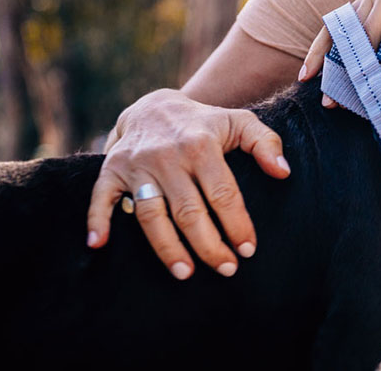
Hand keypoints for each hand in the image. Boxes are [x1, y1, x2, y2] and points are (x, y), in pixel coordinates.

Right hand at [86, 88, 290, 279]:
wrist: (155, 106)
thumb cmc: (205, 123)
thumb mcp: (240, 122)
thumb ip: (266, 143)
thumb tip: (283, 173)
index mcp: (202, 145)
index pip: (223, 192)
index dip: (236, 223)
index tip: (248, 249)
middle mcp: (168, 156)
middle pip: (189, 211)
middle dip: (209, 245)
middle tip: (226, 269)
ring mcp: (138, 164)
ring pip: (151, 214)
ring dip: (167, 247)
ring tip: (185, 273)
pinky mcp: (111, 170)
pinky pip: (101, 198)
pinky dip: (97, 220)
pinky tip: (99, 245)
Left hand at [300, 0, 380, 91]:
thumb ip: (372, 56)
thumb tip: (343, 87)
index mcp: (367, 1)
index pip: (335, 28)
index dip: (319, 53)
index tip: (306, 77)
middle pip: (345, 35)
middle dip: (337, 70)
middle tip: (330, 99)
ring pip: (365, 38)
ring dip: (361, 70)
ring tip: (356, 96)